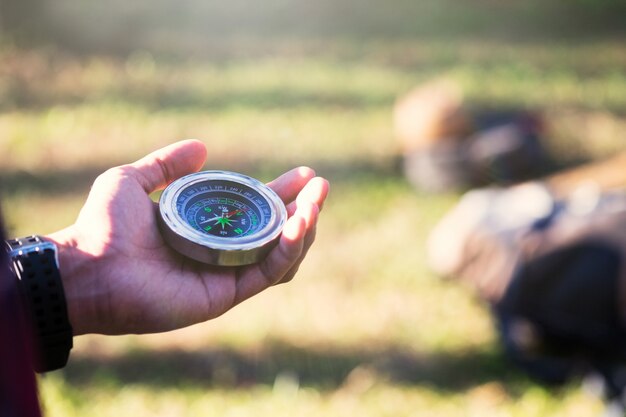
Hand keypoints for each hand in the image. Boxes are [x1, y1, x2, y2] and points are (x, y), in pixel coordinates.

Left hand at [47, 140, 328, 334]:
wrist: (89, 266)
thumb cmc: (102, 225)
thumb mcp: (132, 180)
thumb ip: (166, 164)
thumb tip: (203, 147)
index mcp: (205, 227)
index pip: (255, 210)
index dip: (282, 192)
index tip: (304, 175)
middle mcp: (221, 252)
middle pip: (276, 232)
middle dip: (305, 209)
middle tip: (320, 186)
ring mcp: (226, 274)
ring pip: (281, 254)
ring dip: (304, 229)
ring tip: (314, 204)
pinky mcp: (226, 294)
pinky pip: (267, 272)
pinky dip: (287, 249)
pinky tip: (297, 225)